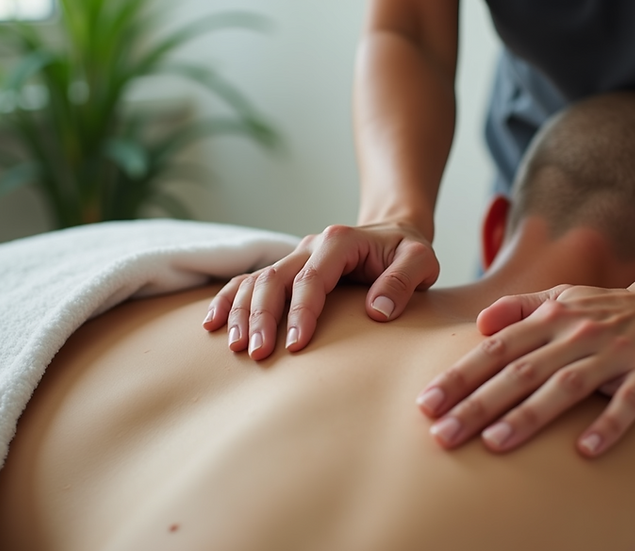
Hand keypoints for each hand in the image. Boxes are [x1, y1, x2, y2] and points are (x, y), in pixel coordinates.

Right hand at [202, 222, 438, 358]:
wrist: (393, 234)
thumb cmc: (407, 252)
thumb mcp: (421, 261)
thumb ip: (403, 281)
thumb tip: (377, 311)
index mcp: (339, 241)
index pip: (312, 277)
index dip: (301, 311)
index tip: (296, 345)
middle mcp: (309, 246)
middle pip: (275, 279)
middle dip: (263, 316)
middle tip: (258, 353)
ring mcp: (294, 256)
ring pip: (256, 280)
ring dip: (242, 312)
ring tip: (237, 347)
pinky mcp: (286, 269)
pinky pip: (248, 281)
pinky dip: (229, 300)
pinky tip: (212, 323)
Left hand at [414, 276, 634, 456]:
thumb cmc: (609, 308)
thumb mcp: (562, 297)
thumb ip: (520, 307)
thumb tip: (480, 323)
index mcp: (551, 318)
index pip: (496, 349)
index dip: (460, 376)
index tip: (427, 404)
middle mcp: (577, 333)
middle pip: (521, 371)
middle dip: (478, 404)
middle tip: (444, 435)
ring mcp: (615, 352)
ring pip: (566, 386)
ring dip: (530, 415)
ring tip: (495, 443)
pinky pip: (628, 401)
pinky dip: (608, 423)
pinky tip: (585, 450)